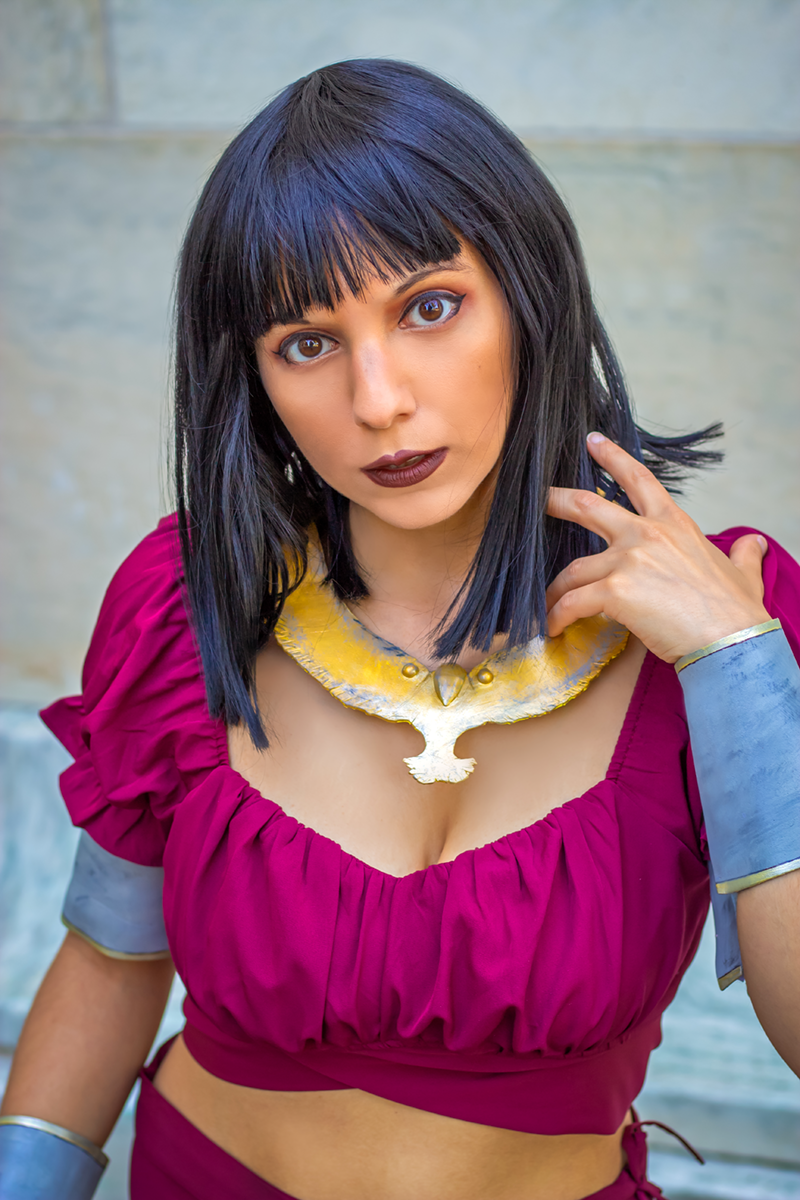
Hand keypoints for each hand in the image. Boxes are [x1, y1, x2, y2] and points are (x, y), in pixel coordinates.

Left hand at [545, 433, 769, 662]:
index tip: (592, 441)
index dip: (612, 457)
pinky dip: (557, 615)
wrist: (730, 640)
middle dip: (556, 501)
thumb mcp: (743, 573)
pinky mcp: (614, 591)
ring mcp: (627, 560)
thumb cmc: (736, 611)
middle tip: (536, 499)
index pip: (638, 479)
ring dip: (554, 588)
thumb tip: (754, 543)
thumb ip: (743, 555)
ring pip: (572, 569)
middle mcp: (645, 534)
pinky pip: (572, 601)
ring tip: (545, 604)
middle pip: (587, 506)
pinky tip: (553, 628)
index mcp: (673, 523)